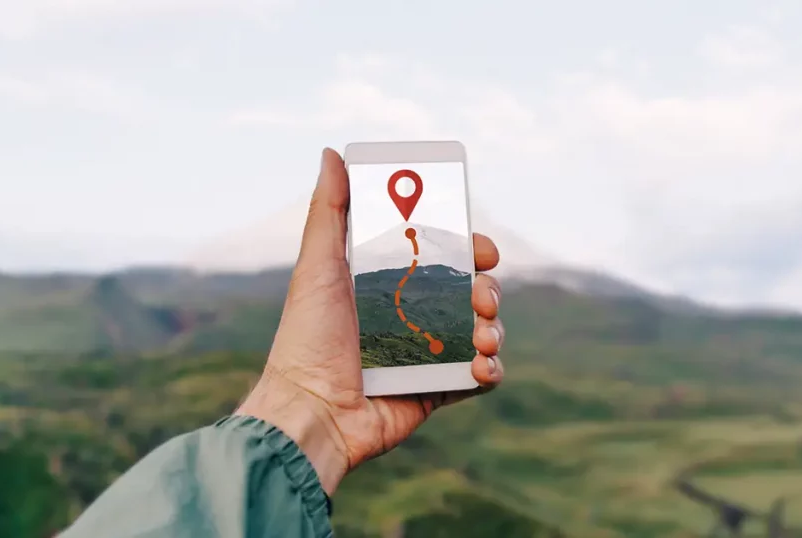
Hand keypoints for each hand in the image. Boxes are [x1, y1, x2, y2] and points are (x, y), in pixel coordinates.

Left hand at [236, 148, 504, 493]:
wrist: (310, 414)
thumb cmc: (306, 340)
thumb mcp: (316, 268)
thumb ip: (329, 212)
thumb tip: (332, 153)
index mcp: (389, 284)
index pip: (442, 256)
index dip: (468, 247)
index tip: (480, 247)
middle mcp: (412, 316)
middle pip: (470, 291)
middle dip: (488, 288)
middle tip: (481, 295)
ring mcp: (427, 354)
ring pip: (483, 331)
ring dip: (495, 328)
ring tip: (481, 336)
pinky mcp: (436, 391)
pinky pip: (479, 376)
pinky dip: (490, 369)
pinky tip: (479, 366)